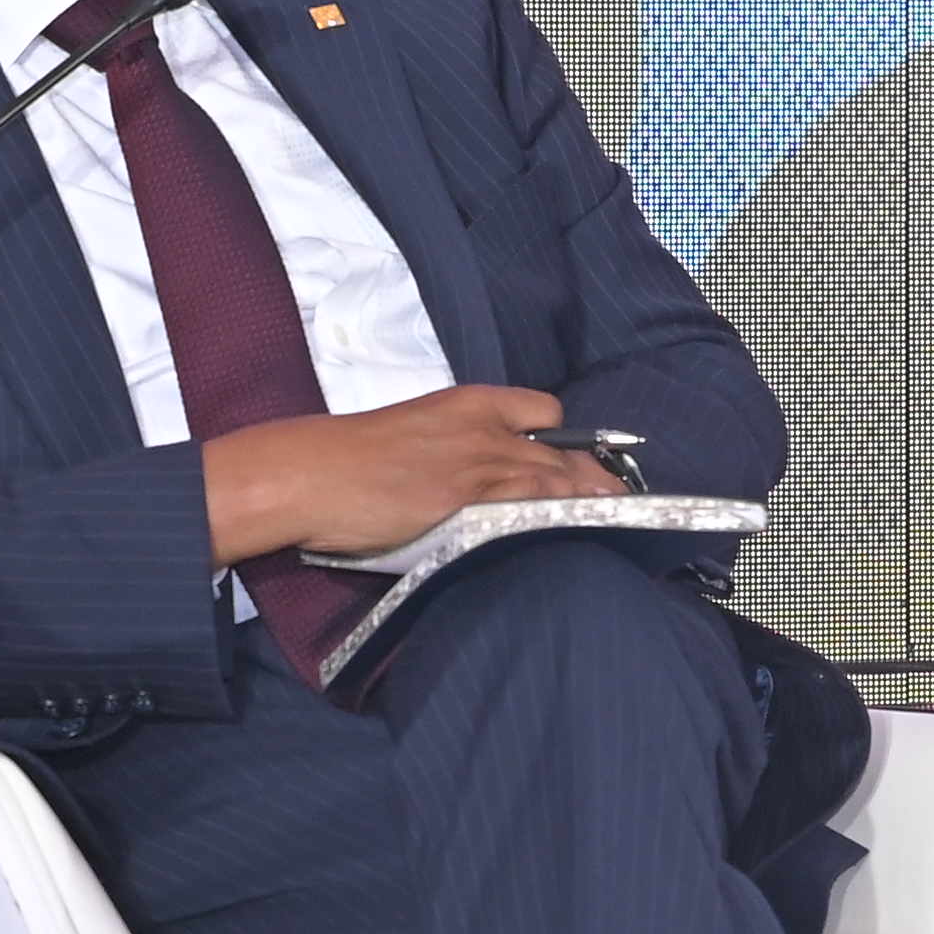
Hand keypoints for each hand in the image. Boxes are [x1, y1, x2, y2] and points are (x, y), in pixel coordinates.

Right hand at [200, 384, 629, 564]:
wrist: (311, 472)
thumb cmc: (345, 460)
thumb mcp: (408, 438)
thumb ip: (447, 452)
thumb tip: (466, 482)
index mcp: (466, 403)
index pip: (543, 409)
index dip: (568, 438)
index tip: (584, 459)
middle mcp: (483, 427)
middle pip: (560, 449)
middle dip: (595, 474)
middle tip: (621, 496)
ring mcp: (479, 464)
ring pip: (556, 478)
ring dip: (592, 499)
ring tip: (622, 516)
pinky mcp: (469, 501)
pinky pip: (532, 507)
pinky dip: (563, 516)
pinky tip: (584, 530)